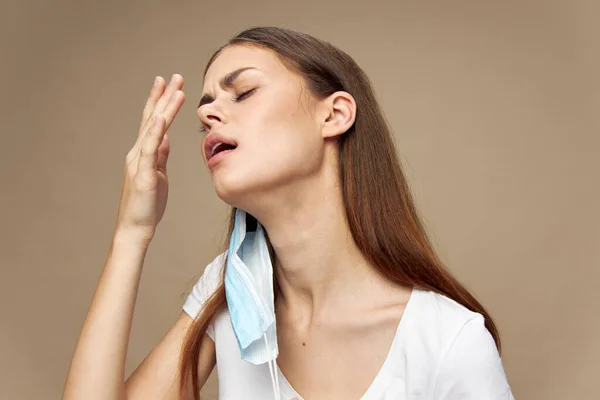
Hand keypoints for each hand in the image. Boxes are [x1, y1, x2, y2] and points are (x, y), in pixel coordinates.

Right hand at [114, 74, 184, 241]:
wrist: (135, 228)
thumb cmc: (147, 204)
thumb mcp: (158, 174)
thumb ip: (160, 155)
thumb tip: (166, 137)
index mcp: (144, 153)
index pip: (154, 122)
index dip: (161, 102)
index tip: (170, 84)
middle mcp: (138, 153)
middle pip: (152, 119)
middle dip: (163, 96)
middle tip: (174, 76)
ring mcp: (140, 162)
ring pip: (153, 129)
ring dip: (165, 108)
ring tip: (176, 89)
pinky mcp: (144, 174)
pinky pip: (150, 149)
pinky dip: (156, 132)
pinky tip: (161, 117)